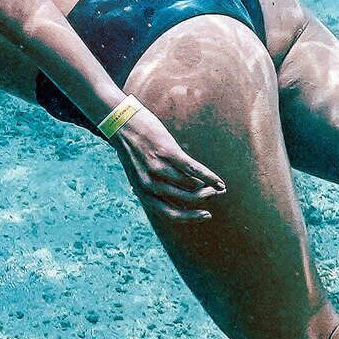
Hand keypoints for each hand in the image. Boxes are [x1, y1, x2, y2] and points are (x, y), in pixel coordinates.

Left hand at [109, 105, 227, 224]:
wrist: (119, 122)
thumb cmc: (132, 148)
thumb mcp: (138, 173)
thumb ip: (151, 186)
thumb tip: (173, 196)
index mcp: (142, 192)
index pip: (170, 213)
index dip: (191, 216)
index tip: (206, 214)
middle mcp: (149, 184)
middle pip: (185, 198)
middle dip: (204, 198)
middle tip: (216, 195)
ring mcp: (157, 168)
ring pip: (191, 184)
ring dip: (208, 186)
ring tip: (218, 186)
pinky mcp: (166, 152)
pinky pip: (193, 169)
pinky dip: (209, 176)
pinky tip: (219, 181)